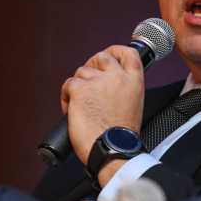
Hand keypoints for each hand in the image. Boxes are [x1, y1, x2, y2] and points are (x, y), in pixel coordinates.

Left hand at [61, 45, 145, 166]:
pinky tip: (72, 111)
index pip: (130, 54)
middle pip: (101, 56)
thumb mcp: (132, 105)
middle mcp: (118, 78)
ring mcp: (99, 82)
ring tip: (80, 105)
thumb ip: (123, 90)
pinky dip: (66, 97)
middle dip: (91, 64)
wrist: (112, 150)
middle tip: (87, 80)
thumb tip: (105, 81)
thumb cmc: (119, 136)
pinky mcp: (81, 90)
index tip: (109, 54)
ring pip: (81, 71)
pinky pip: (68, 84)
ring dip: (78, 86)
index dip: (116, 50)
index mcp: (134, 83)